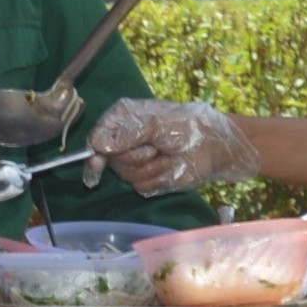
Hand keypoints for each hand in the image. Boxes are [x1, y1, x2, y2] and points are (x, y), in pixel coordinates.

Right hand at [86, 97, 260, 197]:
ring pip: (125, 174)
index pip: (98, 136)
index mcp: (124, 120)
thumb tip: (99, 145)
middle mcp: (125, 141)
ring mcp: (136, 162)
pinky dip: (157, 177)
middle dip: (133, 156)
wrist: (212, 147)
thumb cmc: (186, 127)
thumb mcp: (155, 125)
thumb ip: (127, 134)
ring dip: (149, 166)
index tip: (97, 163)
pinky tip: (169, 167)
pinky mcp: (147, 180)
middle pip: (109, 159)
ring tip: (165, 155)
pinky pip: (140, 186)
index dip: (94, 151)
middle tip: (154, 147)